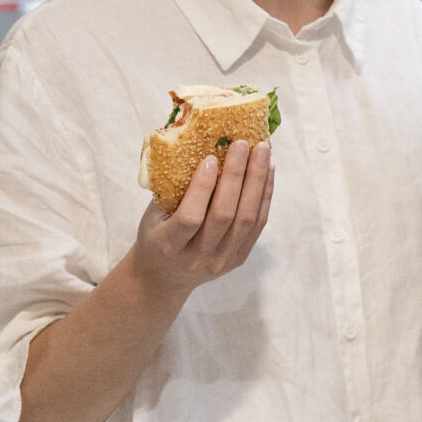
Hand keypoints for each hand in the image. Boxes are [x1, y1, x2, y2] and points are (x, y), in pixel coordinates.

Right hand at [129, 139, 273, 296]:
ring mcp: (222, 261)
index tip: (210, 158)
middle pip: (225, 216)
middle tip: (243, 144)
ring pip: (247, 219)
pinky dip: (265, 194)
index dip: (202, 188)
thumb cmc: (156, 235)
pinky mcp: (240, 258)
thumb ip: (172, 189)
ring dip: (257, 181)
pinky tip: (268, 171)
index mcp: (169, 246)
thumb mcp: (153, 216)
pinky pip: (258, 224)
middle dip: (236, 176)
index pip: (190, 218)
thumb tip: (197, 145)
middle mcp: (198, 257)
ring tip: (262, 151)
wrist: (165, 276)